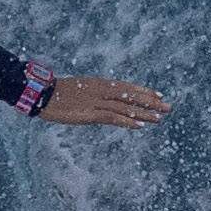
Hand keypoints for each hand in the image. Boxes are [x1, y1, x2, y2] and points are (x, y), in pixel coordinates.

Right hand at [32, 72, 169, 130]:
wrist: (42, 95)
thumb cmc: (57, 94)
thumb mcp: (79, 91)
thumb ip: (93, 96)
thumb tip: (102, 103)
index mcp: (99, 84)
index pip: (127, 87)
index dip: (144, 91)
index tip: (159, 95)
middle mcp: (102, 91)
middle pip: (131, 96)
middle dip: (151, 102)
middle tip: (169, 107)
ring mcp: (97, 102)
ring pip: (126, 107)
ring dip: (145, 113)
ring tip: (161, 118)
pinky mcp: (91, 114)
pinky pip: (114, 118)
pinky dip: (128, 121)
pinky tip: (141, 125)